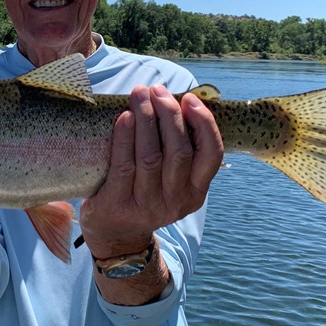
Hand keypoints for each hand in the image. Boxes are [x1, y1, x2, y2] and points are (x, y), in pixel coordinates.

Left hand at [80, 85, 222, 259]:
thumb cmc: (143, 192)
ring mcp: (147, 206)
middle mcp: (176, 201)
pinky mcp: (118, 205)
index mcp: (195, 191)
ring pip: (151, 156)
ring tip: (139, 94)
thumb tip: (174, 99)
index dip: (204, 123)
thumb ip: (177, 149)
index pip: (211, 154)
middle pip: (179, 151)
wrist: (114, 234)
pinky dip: (125, 138)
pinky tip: (125, 117)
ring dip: (146, 119)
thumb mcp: (170, 180)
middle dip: (170, 114)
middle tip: (157, 90)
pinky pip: (124, 166)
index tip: (190, 99)